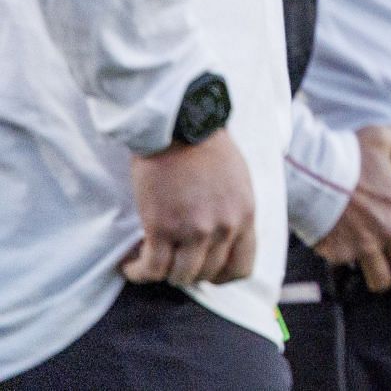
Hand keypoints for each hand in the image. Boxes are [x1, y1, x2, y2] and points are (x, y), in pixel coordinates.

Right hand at [123, 130, 256, 287]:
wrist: (180, 126)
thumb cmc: (208, 148)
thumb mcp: (239, 182)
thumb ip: (235, 213)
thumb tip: (224, 240)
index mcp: (245, 215)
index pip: (241, 268)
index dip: (220, 276)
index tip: (205, 270)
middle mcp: (223, 228)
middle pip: (207, 274)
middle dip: (188, 272)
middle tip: (172, 261)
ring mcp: (193, 230)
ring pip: (179, 277)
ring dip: (162, 274)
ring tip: (148, 263)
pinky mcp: (161, 228)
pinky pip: (151, 269)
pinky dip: (138, 272)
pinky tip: (130, 264)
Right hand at [312, 126, 390, 293]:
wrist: (311, 174)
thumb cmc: (347, 156)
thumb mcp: (381, 137)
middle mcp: (389, 229)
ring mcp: (365, 245)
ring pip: (382, 280)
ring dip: (383, 279)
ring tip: (381, 275)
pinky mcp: (341, 254)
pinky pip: (349, 268)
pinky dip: (350, 265)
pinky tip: (349, 256)